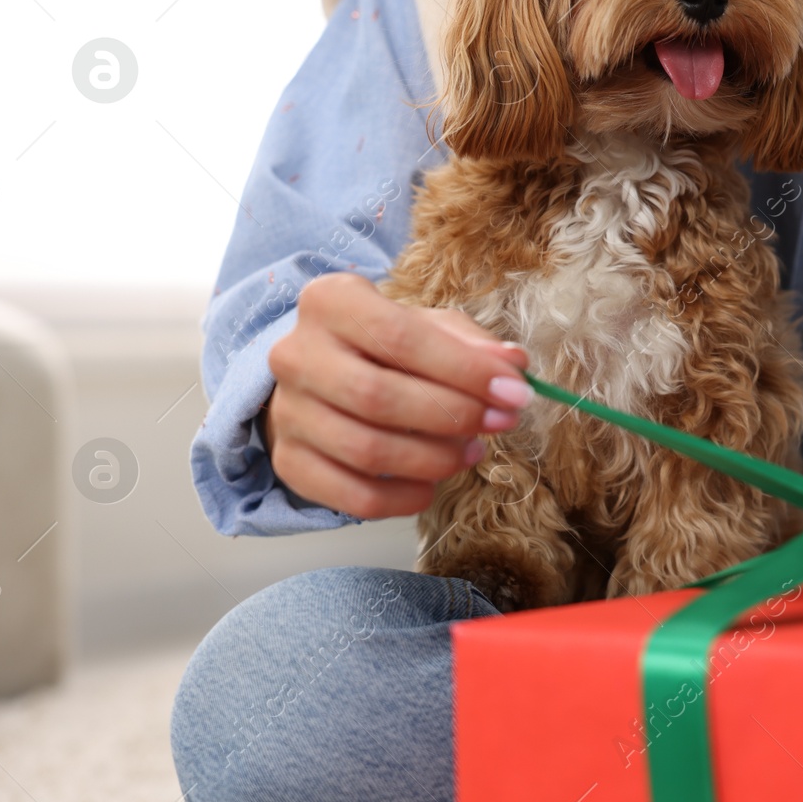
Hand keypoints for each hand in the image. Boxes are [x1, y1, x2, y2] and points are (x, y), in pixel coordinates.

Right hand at [263, 273, 531, 518]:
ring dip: (434, 459)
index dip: (464, 370)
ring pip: (367, 450)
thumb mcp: (428, 326)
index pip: (400, 337)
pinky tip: (431, 485)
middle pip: (378, 396)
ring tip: (472, 451)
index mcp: (330, 302)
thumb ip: (472, 343)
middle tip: (501, 423)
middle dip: (453, 415)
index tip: (515, 392)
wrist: (321, 373)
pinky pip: (352, 497)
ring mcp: (287, 412)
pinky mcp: (289, 462)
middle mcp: (296, 355)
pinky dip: (403, 499)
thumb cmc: (385, 346)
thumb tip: (514, 365)